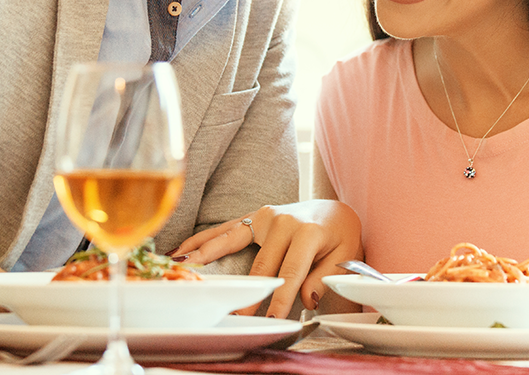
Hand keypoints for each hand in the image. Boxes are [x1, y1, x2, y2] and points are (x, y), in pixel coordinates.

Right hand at [172, 200, 361, 317]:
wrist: (335, 209)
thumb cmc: (340, 236)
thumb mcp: (345, 255)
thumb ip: (324, 276)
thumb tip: (306, 298)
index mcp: (307, 231)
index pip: (290, 271)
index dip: (280, 298)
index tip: (271, 319)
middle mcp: (283, 220)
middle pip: (261, 263)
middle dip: (248, 292)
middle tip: (235, 316)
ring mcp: (266, 216)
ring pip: (233, 239)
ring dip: (207, 255)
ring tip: (184, 268)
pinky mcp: (255, 216)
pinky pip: (225, 229)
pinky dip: (203, 239)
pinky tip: (183, 249)